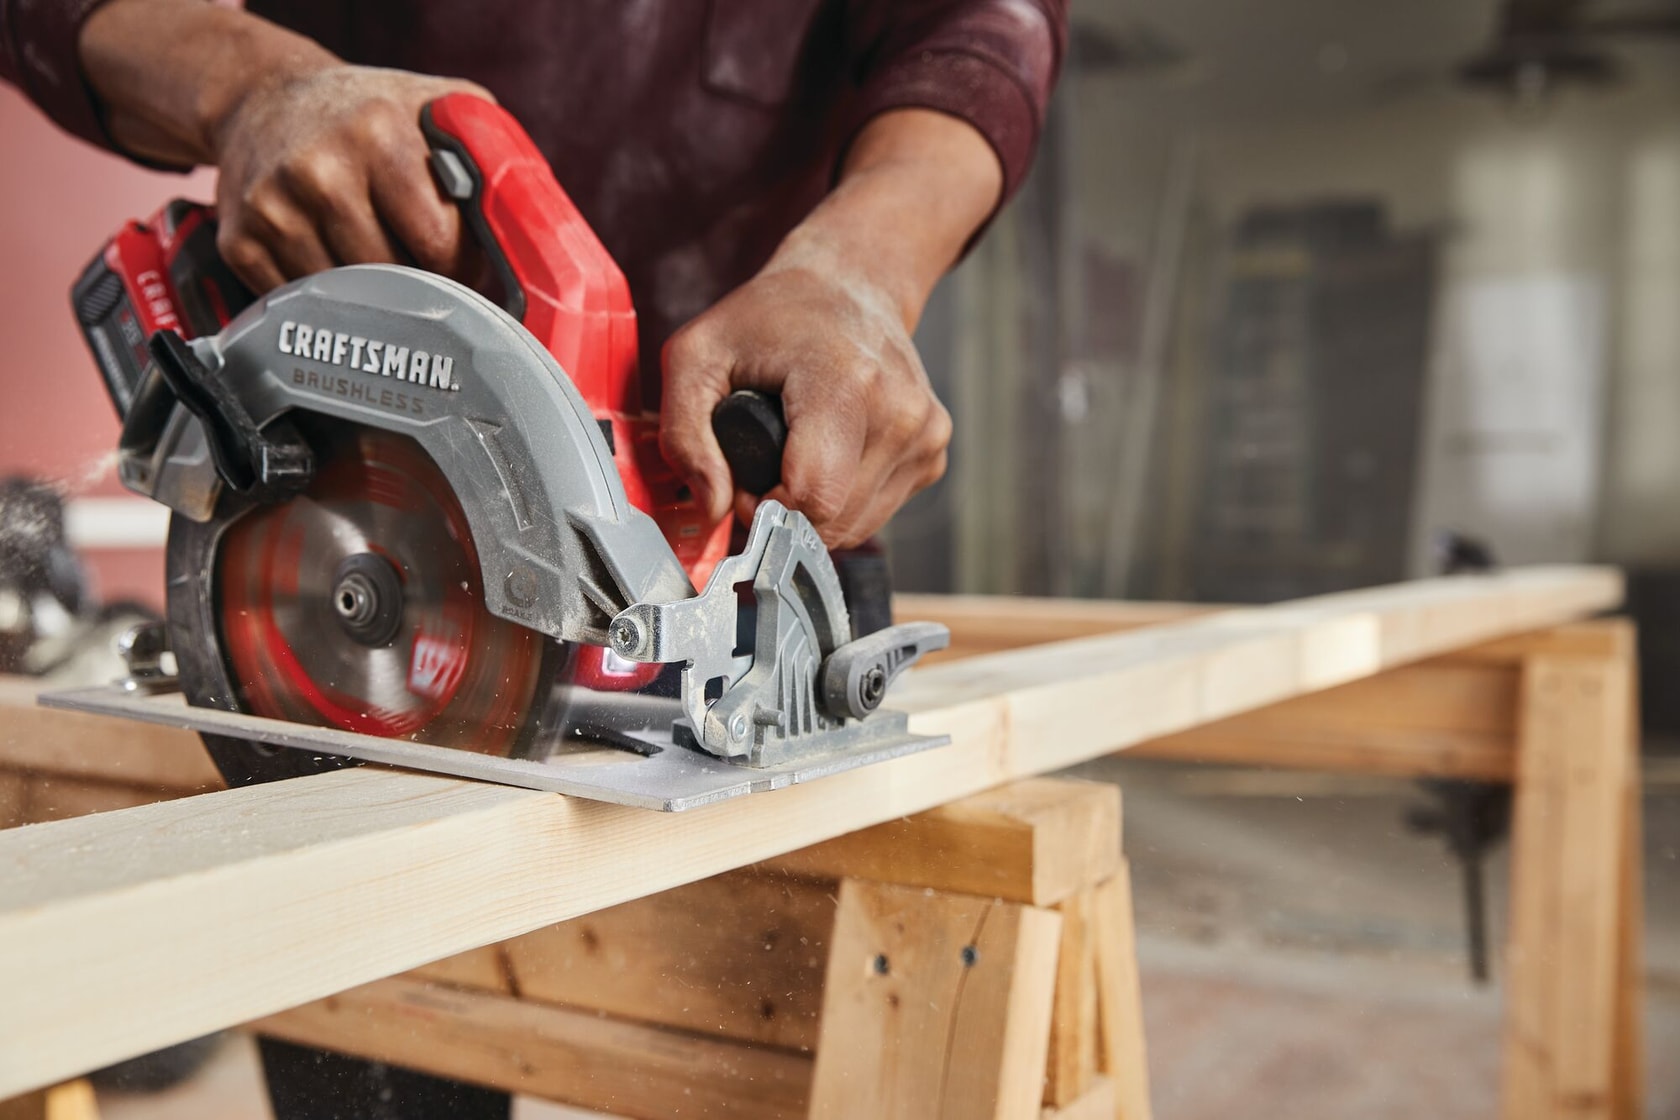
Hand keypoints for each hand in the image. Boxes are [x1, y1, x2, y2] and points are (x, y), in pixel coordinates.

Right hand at [208, 65, 491, 291]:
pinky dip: (329, 300)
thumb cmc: (368, 112)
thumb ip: (490, 156)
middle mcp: (319, 170)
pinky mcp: (240, 241)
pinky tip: (334, 262)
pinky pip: (303, 304)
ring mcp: (274, 208)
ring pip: (351, 301)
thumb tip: (528, 235)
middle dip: (423, 286)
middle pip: (396, 280)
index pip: (441, 246)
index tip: (469, 269)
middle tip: (429, 273)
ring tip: (383, 263)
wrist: (263, 98)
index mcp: (377, 136)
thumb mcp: (439, 107)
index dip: (465, 269)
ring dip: (376, 298)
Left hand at [660, 247, 951, 549]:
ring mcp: (925, 436)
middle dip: (785, 509)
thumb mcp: (695, 356)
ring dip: (813, 508)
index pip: (813, 497)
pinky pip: (875, 514)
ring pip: (855, 527)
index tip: (744, 480)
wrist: (850, 283)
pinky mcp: (933, 455)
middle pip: (832, 521)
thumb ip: (684, 438)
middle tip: (765, 460)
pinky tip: (830, 450)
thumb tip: (713, 508)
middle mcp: (900, 413)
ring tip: (797, 450)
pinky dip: (842, 498)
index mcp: (846, 383)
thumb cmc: (770, 317)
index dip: (764, 506)